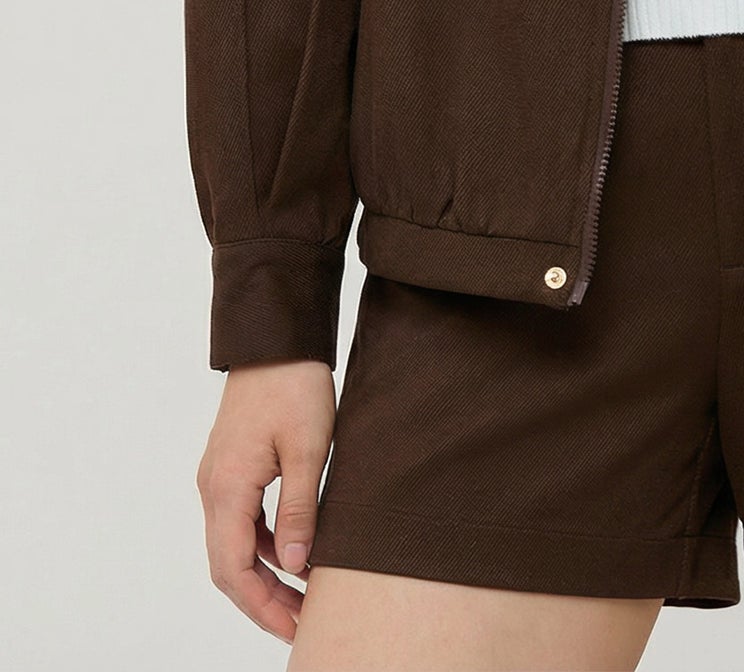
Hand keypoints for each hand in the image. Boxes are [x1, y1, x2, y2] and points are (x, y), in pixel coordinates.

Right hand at [195, 358, 335, 643]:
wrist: (277, 339)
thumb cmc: (294, 386)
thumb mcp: (307, 449)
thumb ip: (299, 510)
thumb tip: (298, 566)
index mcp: (226, 489)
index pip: (234, 570)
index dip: (262, 606)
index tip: (294, 628)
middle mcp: (213, 489)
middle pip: (230, 565)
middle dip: (263, 600)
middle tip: (302, 622)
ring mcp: (220, 479)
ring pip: (236, 545)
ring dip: (267, 574)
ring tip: (305, 596)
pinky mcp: (233, 468)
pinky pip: (244, 521)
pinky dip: (267, 544)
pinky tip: (298, 553)